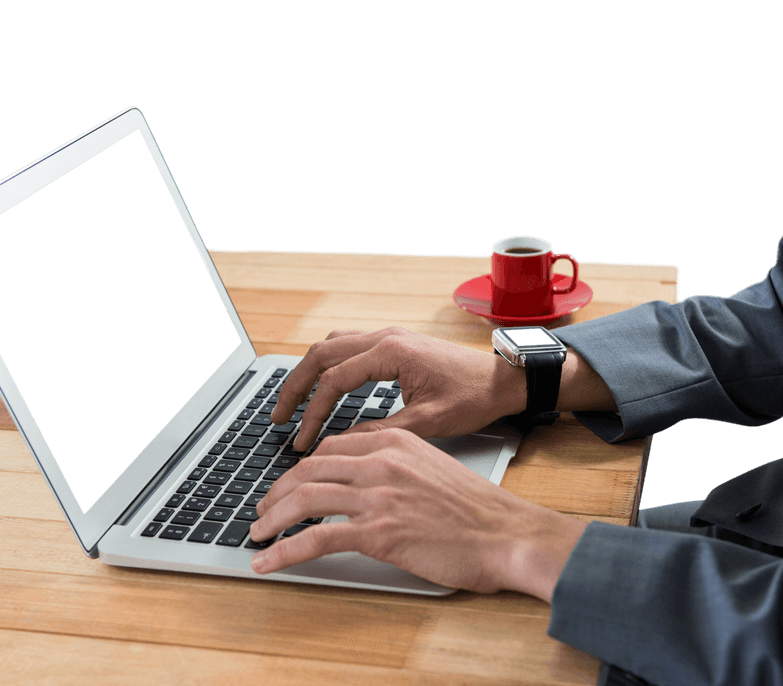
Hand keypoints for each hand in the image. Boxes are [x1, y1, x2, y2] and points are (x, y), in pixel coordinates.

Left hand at [249, 428, 587, 600]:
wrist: (507, 533)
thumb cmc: (477, 509)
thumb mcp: (432, 467)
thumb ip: (395, 466)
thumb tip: (363, 482)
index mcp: (394, 441)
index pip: (331, 447)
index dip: (300, 467)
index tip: (288, 484)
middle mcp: (381, 462)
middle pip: (308, 469)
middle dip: (276, 491)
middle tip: (262, 510)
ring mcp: (378, 496)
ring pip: (304, 499)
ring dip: (271, 518)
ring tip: (257, 535)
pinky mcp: (378, 533)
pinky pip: (316, 538)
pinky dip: (284, 550)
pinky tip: (268, 561)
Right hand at [271, 327, 527, 450]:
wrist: (504, 379)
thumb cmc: (474, 397)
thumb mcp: (428, 423)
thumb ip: (382, 432)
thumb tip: (342, 445)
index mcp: (391, 352)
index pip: (334, 380)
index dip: (313, 413)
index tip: (302, 441)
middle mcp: (385, 337)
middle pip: (321, 354)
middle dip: (294, 386)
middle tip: (278, 417)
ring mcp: (389, 337)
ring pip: (331, 346)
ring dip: (308, 372)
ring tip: (292, 403)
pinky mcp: (395, 344)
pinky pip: (348, 347)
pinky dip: (327, 367)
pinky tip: (323, 388)